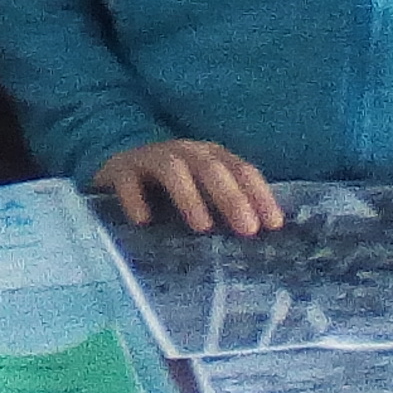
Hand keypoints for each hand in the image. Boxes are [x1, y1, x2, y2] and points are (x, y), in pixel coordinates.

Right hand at [94, 139, 280, 236]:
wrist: (118, 168)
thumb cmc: (169, 192)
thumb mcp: (202, 195)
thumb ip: (226, 210)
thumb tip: (259, 240)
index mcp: (211, 157)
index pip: (242, 170)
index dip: (259, 195)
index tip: (273, 225)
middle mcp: (185, 152)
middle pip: (212, 169)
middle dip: (232, 198)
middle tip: (247, 230)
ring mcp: (151, 158)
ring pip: (173, 169)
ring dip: (190, 196)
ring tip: (202, 227)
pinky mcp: (120, 169)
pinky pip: (128, 181)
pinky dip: (135, 198)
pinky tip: (142, 221)